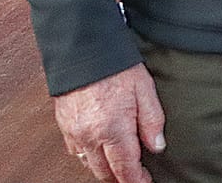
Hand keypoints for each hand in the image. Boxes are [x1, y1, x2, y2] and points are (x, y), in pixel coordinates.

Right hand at [53, 65, 164, 182]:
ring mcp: (74, 133)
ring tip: (121, 162)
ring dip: (105, 167)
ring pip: (89, 164)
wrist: (84, 52)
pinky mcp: (64, 127)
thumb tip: (157, 146)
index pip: (125, 167)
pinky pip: (77, 152)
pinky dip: (90, 156)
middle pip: (105, 172)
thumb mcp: (145, 90)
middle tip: (137, 174)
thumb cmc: (116, 68)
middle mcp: (90, 136)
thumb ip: (152, 121)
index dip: (136, 180)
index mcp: (112, 129)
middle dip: (121, 176)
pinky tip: (101, 149)